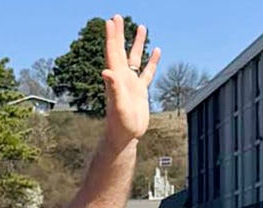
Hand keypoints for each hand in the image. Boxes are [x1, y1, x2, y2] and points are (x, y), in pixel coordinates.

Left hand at [101, 14, 160, 144]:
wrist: (124, 137)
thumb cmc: (119, 124)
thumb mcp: (117, 105)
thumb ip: (112, 88)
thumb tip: (105, 71)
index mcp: (116, 78)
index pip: (113, 52)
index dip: (111, 36)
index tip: (110, 21)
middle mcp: (122, 78)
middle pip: (120, 50)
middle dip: (119, 33)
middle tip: (117, 17)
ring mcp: (131, 83)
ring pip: (135, 58)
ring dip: (137, 43)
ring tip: (141, 27)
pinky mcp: (140, 91)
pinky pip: (147, 72)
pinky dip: (152, 61)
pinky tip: (157, 51)